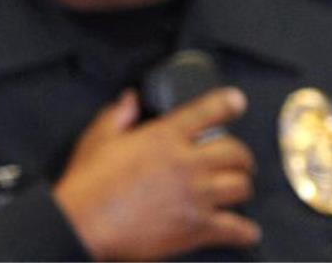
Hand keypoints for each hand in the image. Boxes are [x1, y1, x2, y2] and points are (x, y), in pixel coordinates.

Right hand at [52, 87, 260, 260]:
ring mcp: (195, 196)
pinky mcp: (196, 227)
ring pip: (241, 187)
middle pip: (235, 152)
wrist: (85, 223)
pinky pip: (235, 229)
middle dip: (240, 154)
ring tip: (237, 187)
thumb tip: (131, 100)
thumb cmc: (89, 182)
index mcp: (164, 137)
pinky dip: (245, 231)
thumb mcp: (98, 137)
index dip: (227, 103)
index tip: (237, 101)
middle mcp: (186, 163)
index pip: (207, 112)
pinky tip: (246, 230)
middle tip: (237, 159)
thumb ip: (118, 114)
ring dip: (241, 185)